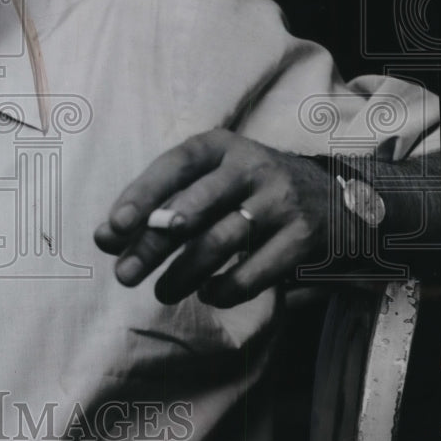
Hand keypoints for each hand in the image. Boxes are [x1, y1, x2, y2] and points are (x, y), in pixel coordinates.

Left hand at [94, 129, 331, 307]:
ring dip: (183, 273)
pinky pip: (254, 271)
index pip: (173, 166)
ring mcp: (280, 201)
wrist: (337, 200)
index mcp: (219, 146)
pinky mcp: (303, 237)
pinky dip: (225, 288)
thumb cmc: (248, 191)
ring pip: (220, 242)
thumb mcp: (206, 181)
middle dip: (152, 246)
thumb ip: (156, 205)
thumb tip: (103, 237)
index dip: (141, 196)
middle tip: (124, 275)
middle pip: (191, 210)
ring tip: (161, 291)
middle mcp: (251, 167)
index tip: (114, 228)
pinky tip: (207, 293)